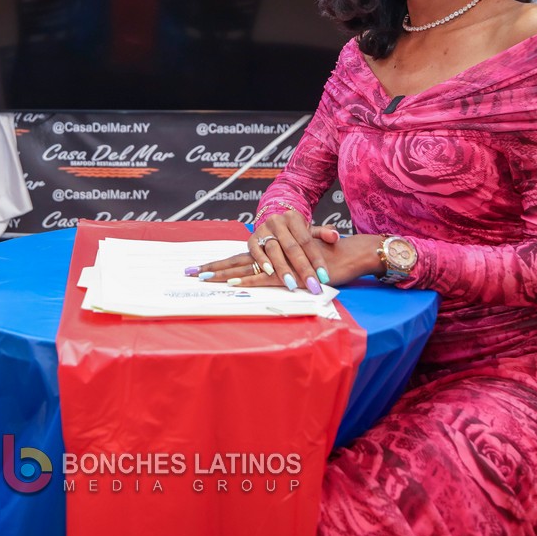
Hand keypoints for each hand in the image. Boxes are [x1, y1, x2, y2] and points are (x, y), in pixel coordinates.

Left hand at [190, 216, 383, 291]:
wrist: (346, 254)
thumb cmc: (324, 258)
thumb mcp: (300, 261)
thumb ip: (287, 264)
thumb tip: (270, 272)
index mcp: (270, 252)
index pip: (239, 258)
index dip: (219, 263)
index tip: (198, 268)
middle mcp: (270, 254)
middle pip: (236, 262)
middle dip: (212, 268)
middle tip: (189, 273)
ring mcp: (278, 262)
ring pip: (245, 268)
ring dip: (223, 274)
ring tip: (204, 279)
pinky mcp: (287, 273)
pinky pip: (263, 277)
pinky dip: (247, 280)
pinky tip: (232, 283)